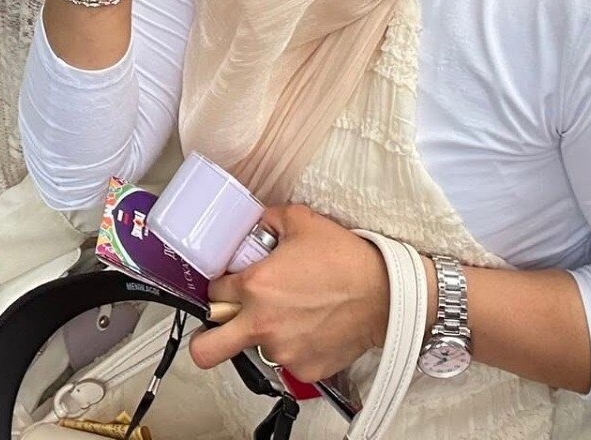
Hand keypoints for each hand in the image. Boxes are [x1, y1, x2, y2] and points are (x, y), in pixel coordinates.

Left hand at [188, 205, 390, 383]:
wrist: (385, 293)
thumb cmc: (346, 259)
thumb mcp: (301, 221)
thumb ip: (267, 220)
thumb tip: (254, 225)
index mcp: (256, 287)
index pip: (212, 294)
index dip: (218, 288)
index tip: (228, 287)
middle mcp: (263, 324)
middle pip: (206, 349)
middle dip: (205, 339)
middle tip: (220, 327)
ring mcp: (283, 352)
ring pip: (256, 350)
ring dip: (265, 335)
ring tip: (294, 315)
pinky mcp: (305, 370)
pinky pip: (288, 362)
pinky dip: (296, 348)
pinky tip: (313, 327)